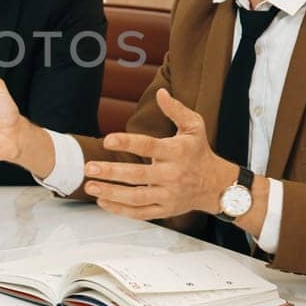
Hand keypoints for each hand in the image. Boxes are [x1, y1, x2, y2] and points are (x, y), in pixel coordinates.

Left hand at [84, 88, 235, 220]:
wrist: (216, 185)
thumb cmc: (200, 152)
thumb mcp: (194, 126)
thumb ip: (176, 109)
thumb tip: (161, 92)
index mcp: (176, 152)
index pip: (148, 146)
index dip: (127, 143)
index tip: (107, 140)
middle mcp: (172, 175)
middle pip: (138, 175)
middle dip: (111, 172)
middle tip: (89, 167)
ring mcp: (168, 195)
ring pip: (136, 197)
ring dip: (111, 193)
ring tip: (90, 186)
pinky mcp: (165, 210)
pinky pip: (140, 212)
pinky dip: (120, 210)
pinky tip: (103, 202)